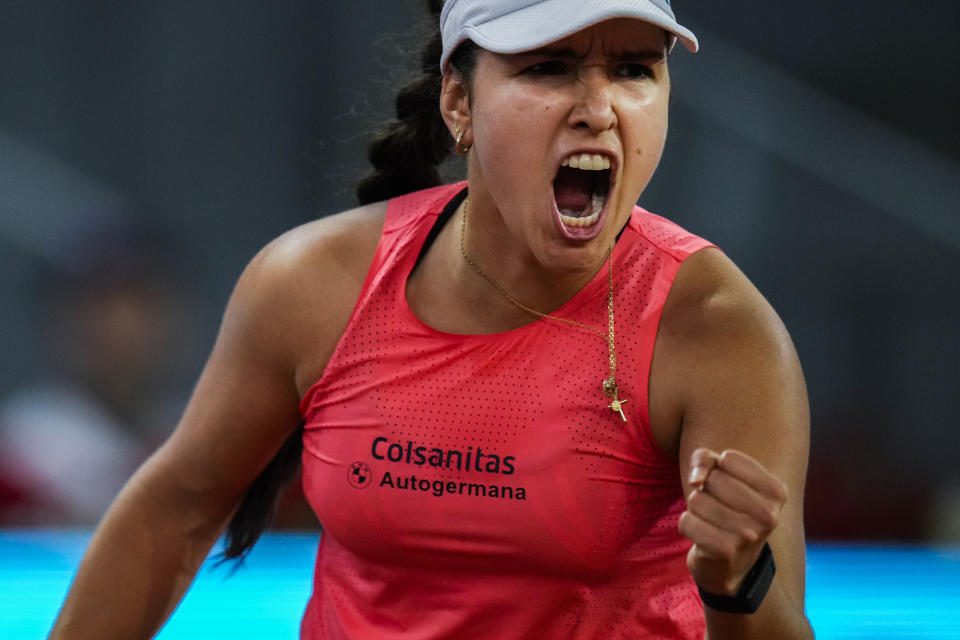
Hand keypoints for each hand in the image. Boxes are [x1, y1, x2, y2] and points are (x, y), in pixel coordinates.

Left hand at [679, 448, 788, 595]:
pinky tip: (702, 537)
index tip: (727, 487)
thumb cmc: (726, 509)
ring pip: (696, 499)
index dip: (717, 469)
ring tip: (711, 523)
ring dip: (695, 509)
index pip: (728, 458)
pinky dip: (687, 526)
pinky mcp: (725, 551)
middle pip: (712, 479)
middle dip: (705, 490)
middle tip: (718, 509)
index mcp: (776, 491)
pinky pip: (686, 521)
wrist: (731, 566)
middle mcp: (769, 515)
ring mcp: (748, 535)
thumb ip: (705, 459)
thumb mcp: (721, 475)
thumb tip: (696, 480)